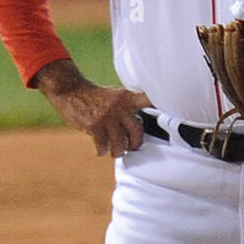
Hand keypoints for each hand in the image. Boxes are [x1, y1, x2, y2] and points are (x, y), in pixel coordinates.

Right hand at [36, 58, 151, 157]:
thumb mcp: (115, 96)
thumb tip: (139, 130)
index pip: (149, 100)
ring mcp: (108, 117)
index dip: (161, 106)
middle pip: (137, 132)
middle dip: (135, 144)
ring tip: (115, 152)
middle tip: (131, 148)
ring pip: (121, 144)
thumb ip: (128, 108)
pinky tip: (100, 150)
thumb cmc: (96, 98)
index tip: (172, 114)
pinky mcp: (95, 126)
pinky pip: (103, 147)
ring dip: (118, 152)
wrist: (71, 91)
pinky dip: (102, 151)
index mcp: (128, 98)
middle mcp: (121, 107)